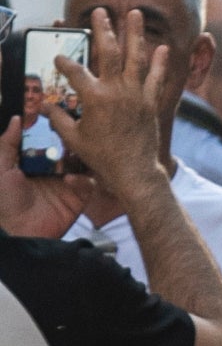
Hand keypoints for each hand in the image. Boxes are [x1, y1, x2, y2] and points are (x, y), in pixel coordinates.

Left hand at [0, 115, 87, 238]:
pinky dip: (82, 179)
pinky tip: (70, 179)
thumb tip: (17, 118)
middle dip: (72, 139)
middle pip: (68, 149)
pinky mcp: (77, 199)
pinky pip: (88, 184)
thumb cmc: (4, 200)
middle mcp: (51, 170)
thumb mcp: (0, 167)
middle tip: (75, 129)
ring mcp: (65, 184)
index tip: (58, 113)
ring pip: (82, 163)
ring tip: (78, 151)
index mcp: (33, 162)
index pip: (47, 140)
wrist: (16, 231)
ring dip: (81, 157)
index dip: (52, 128)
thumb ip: (7, 143)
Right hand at [51, 8, 173, 203]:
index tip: (59, 57)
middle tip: (100, 12)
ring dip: (135, 33)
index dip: (65, 63)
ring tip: (135, 13)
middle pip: (109, 52)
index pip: (75, 72)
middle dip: (103, 29)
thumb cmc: (102, 157)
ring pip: (136, 57)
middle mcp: (117, 91)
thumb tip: (47, 109)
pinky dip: (160, 62)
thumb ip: (60, 120)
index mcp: (95, 98)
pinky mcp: (151, 102)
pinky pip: (157, 78)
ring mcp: (136, 94)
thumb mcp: (74, 138)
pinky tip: (162, 47)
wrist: (134, 171)